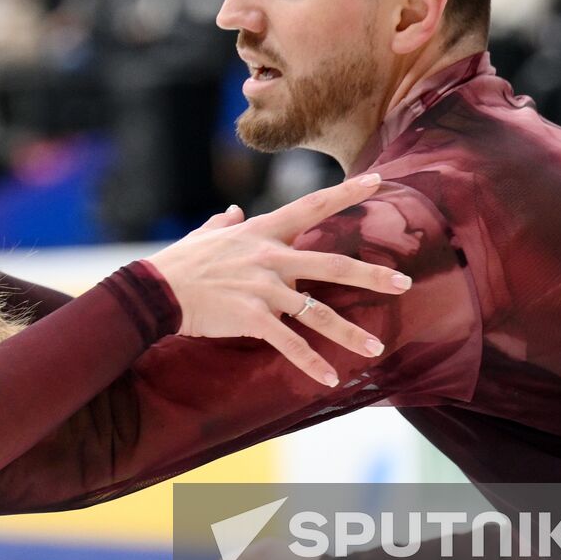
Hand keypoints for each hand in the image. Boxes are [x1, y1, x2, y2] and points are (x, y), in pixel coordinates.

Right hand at [144, 173, 407, 384]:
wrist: (156, 290)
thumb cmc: (180, 262)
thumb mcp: (205, 235)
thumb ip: (225, 223)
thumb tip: (235, 212)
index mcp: (263, 232)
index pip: (312, 206)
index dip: (347, 193)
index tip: (379, 180)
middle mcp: (270, 257)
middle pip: (332, 263)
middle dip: (372, 275)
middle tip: (404, 283)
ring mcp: (263, 288)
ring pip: (317, 312)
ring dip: (349, 333)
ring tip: (375, 348)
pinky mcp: (252, 317)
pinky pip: (289, 342)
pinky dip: (310, 363)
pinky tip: (329, 379)